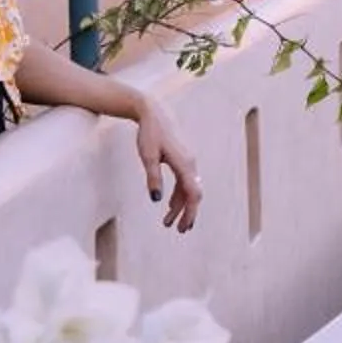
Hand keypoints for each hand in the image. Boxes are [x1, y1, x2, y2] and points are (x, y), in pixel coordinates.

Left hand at [132, 96, 202, 232]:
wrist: (154, 112)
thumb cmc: (150, 133)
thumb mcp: (148, 156)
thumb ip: (153, 178)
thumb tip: (156, 200)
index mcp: (185, 164)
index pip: (192, 194)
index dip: (190, 212)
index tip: (184, 227)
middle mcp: (191, 164)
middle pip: (193, 194)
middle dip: (187, 214)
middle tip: (179, 231)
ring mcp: (188, 162)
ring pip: (188, 189)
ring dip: (180, 206)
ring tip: (168, 222)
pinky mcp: (183, 160)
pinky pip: (184, 182)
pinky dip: (178, 195)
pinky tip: (168, 204)